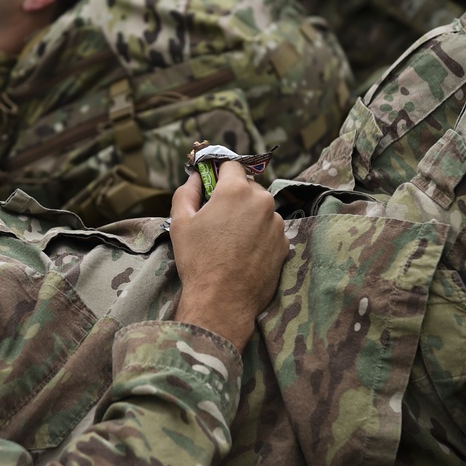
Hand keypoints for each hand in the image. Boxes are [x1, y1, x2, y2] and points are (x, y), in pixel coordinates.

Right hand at [169, 161, 287, 350]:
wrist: (222, 301)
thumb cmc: (198, 261)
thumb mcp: (180, 222)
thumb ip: (187, 192)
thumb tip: (195, 178)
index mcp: (236, 190)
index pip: (231, 165)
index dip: (219, 173)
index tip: (212, 185)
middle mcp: (262, 202)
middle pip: (248, 187)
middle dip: (234, 196)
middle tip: (217, 218)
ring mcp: (277, 224)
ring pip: (260, 209)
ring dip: (248, 216)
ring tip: (230, 240)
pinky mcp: (284, 244)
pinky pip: (270, 230)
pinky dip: (259, 235)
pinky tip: (243, 252)